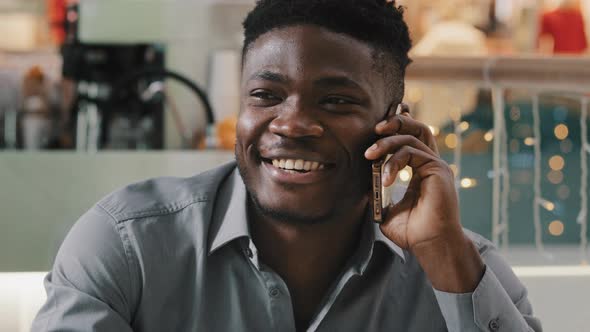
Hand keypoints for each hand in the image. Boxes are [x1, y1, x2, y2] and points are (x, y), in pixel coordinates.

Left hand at [364, 105, 483, 291]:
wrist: (430, 245)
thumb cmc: (412, 232)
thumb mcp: (386, 210)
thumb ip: (377, 195)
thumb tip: (363, 186)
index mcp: (420, 169)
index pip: (410, 139)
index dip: (395, 128)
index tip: (375, 131)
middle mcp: (430, 163)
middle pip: (416, 128)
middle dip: (395, 122)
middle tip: (374, 129)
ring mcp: (436, 165)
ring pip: (412, 137)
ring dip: (387, 142)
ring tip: (370, 155)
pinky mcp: (438, 169)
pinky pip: (413, 152)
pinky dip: (395, 161)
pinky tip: (386, 179)